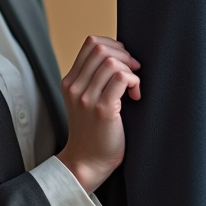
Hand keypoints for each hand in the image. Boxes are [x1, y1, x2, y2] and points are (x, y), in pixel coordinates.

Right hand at [56, 35, 141, 193]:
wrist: (88, 162)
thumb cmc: (94, 132)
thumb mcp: (87, 101)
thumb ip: (95, 79)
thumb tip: (121, 55)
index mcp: (70, 81)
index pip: (91, 43)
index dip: (114, 45)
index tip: (125, 61)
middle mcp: (75, 87)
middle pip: (101, 48)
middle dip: (124, 55)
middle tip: (134, 72)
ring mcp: (86, 98)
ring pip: (112, 62)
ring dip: (130, 70)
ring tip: (134, 87)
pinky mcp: (102, 110)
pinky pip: (122, 78)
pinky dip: (134, 81)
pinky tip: (135, 96)